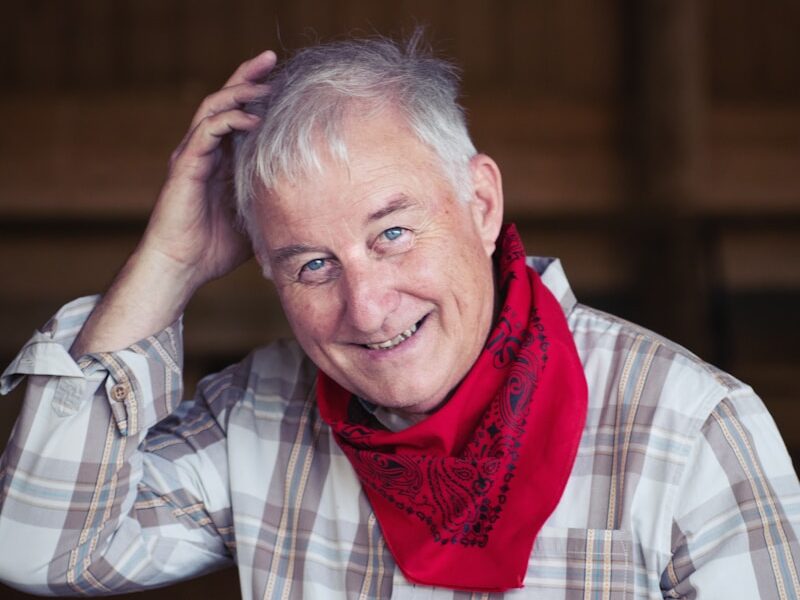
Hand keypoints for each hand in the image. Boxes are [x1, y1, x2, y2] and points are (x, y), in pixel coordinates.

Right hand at [140, 49, 276, 290]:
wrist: (182, 267)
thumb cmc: (215, 248)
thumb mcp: (255, 219)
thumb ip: (274, 204)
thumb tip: (314, 209)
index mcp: (219, 159)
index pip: (237, 114)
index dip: (255, 92)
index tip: (282, 76)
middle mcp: (204, 151)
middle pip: (224, 100)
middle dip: (247, 77)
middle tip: (271, 60)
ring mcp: (192, 156)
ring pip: (213, 108)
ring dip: (240, 92)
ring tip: (266, 83)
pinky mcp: (185, 166)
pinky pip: (206, 132)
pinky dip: (229, 120)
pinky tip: (253, 118)